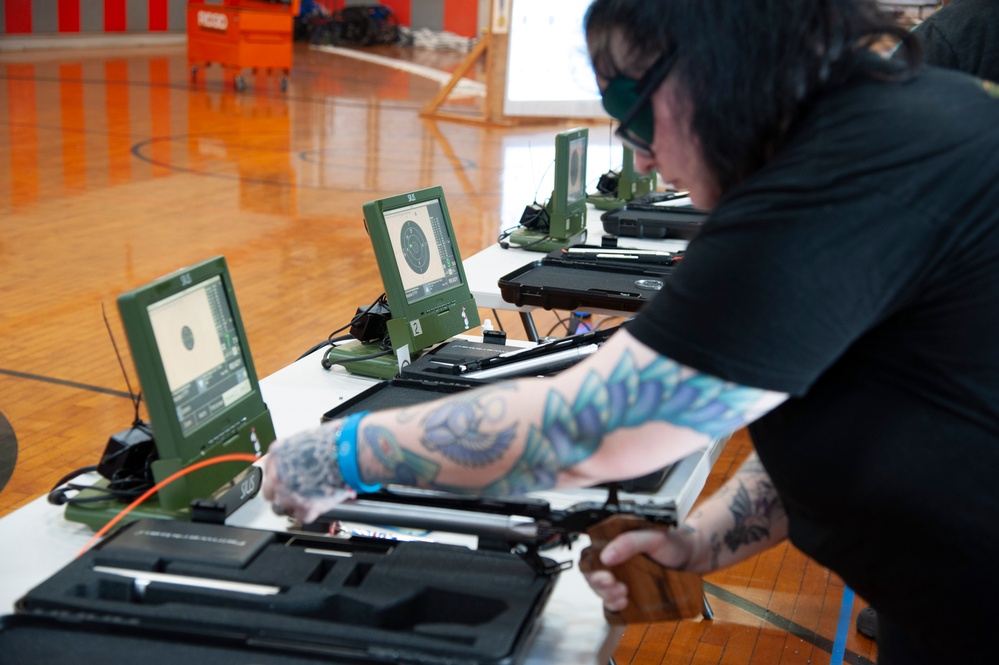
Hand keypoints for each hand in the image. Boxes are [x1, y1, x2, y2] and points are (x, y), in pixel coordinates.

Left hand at [261, 431, 354, 523]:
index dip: (279, 477)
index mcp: (277, 455)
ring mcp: (289, 494)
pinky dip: (311, 512)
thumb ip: (297, 454)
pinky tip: (318, 503)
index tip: (285, 479)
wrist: (350, 453)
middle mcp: (278, 476)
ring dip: (293, 505)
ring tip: (308, 499)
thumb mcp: (307, 440)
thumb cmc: (334, 442)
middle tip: (296, 491)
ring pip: (282, 508)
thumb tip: (301, 462)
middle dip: (282, 494)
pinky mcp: (304, 509)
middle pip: (270, 493)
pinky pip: (302, 516)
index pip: (268, 472)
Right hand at [581, 526, 696, 612]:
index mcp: (615, 540)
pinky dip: (613, 603)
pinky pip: (611, 599)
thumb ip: (629, 542)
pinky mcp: (628, 588)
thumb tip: (606, 555)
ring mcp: (620, 574)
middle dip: (598, 584)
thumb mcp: (653, 537)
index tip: (605, 576)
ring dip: (606, 594)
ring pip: (600, 588)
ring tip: (623, 594)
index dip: (590, 567)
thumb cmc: (673, 542)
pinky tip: (623, 602)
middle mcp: (614, 556)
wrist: (692, 557)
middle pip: (591, 573)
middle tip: (614, 585)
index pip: (589, 554)